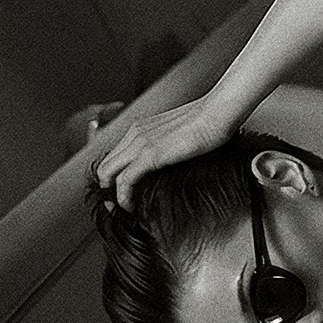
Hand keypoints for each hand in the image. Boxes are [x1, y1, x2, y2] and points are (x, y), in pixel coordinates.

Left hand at [91, 88, 238, 206]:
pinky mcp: (149, 155)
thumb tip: (175, 165)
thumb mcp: (182, 135)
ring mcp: (140, 143)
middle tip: (119, 206)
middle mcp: (135, 133)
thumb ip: (170, 147)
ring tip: (126, 209)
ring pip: (107, 174)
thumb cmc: (211, 122)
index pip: (114, 156)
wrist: (218, 112)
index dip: (114, 178)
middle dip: (107, 190)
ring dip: (113, 196)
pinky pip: (124, 181)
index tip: (124, 193)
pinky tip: (132, 207)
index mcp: (141, 128)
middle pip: (104, 166)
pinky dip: (124, 197)